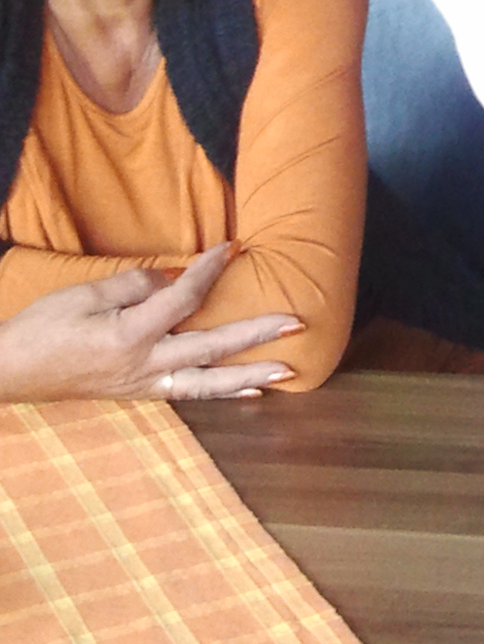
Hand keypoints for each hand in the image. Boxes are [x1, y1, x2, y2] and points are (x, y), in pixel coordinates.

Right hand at [0, 247, 301, 403]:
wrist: (10, 372)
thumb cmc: (42, 329)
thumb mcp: (84, 296)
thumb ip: (134, 286)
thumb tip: (172, 282)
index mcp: (129, 336)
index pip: (183, 299)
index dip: (209, 272)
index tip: (231, 249)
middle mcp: (144, 366)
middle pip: (211, 348)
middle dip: (255, 335)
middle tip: (296, 323)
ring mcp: (143, 385)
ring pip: (207, 383)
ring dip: (249, 376)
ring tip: (287, 372)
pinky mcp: (139, 393)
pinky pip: (189, 394)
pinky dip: (222, 393)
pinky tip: (249, 392)